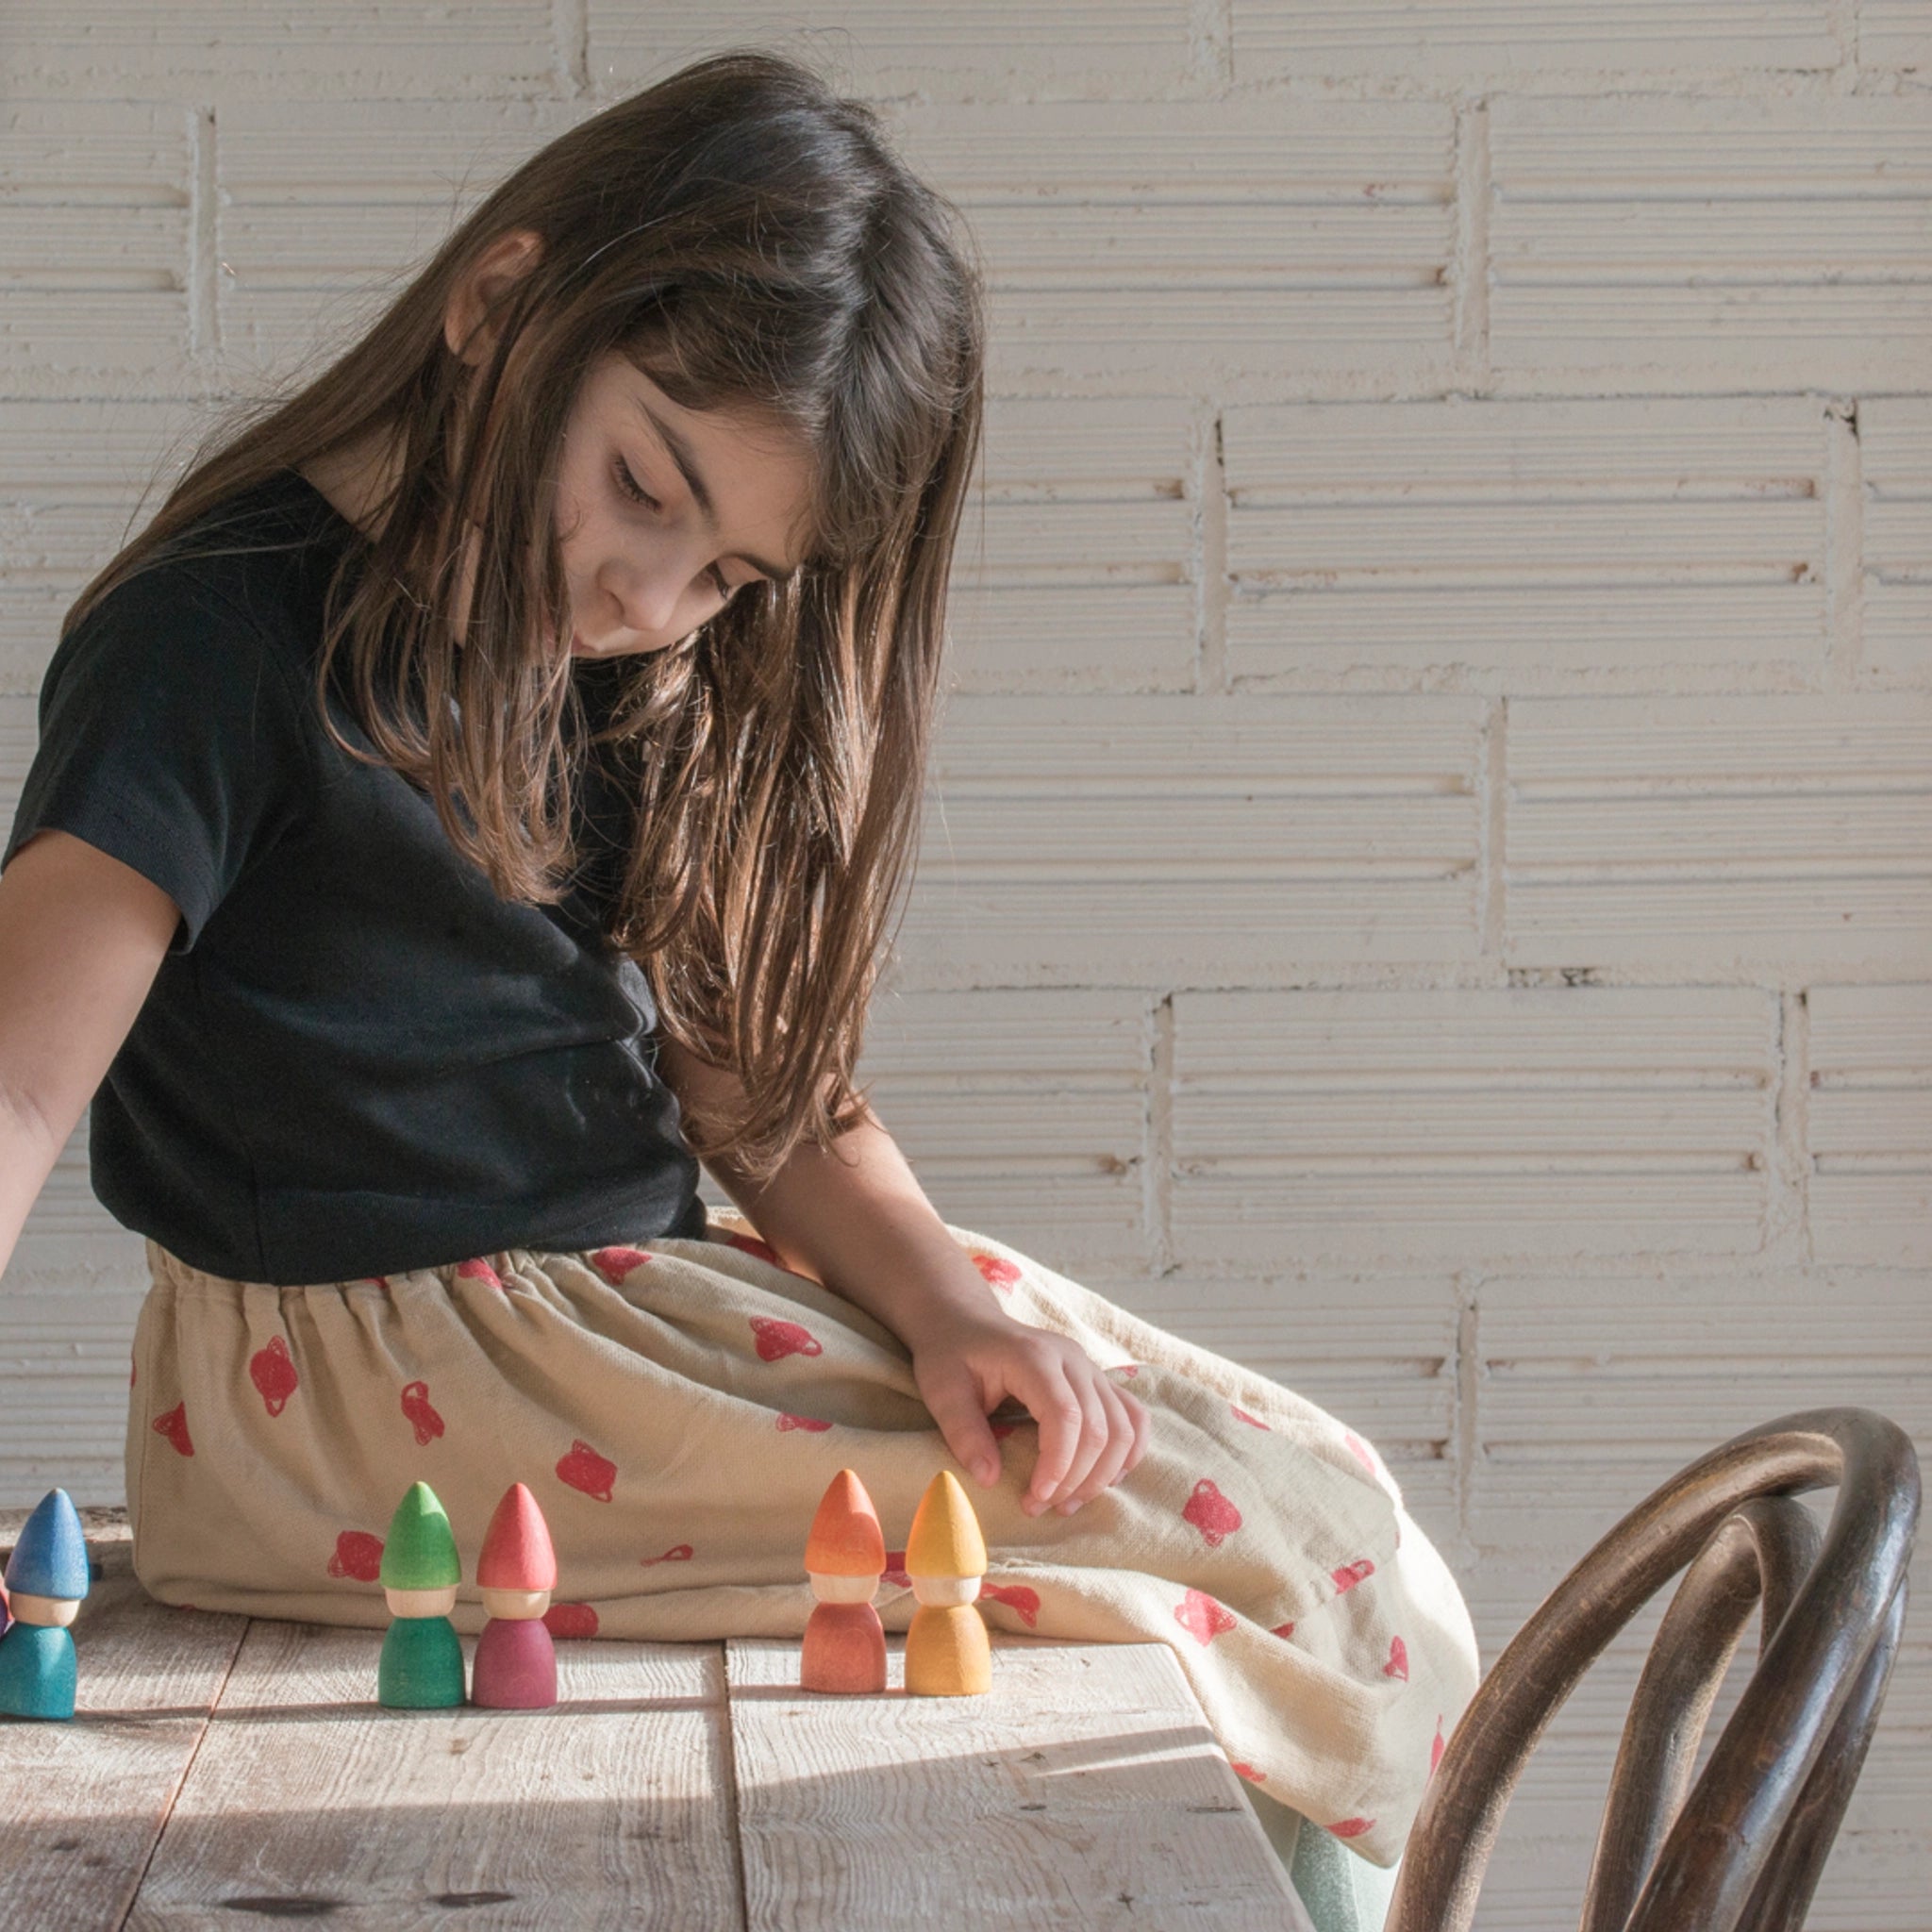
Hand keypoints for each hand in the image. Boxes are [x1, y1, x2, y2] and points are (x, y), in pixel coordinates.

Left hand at [908, 1307, 1150, 1516]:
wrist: (967, 1323)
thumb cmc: (953, 1357)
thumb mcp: (942, 1392)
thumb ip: (964, 1434)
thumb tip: (990, 1480)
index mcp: (1034, 1357)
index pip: (1065, 1416)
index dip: (1058, 1464)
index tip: (1035, 1499)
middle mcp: (1073, 1359)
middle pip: (1099, 1427)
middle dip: (1075, 1479)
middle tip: (1039, 1507)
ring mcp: (1091, 1368)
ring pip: (1123, 1427)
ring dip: (1103, 1474)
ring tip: (1067, 1503)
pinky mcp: (1098, 1380)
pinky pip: (1134, 1417)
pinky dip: (1127, 1453)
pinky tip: (1104, 1480)